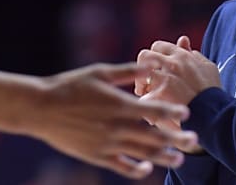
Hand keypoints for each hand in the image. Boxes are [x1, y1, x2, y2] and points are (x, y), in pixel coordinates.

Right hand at [25, 63, 191, 178]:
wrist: (40, 108)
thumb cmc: (70, 86)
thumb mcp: (99, 73)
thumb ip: (127, 72)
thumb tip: (151, 65)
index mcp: (119, 104)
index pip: (152, 110)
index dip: (171, 112)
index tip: (188, 113)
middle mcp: (116, 126)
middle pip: (153, 135)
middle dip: (176, 138)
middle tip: (195, 140)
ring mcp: (107, 143)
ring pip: (141, 154)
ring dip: (162, 157)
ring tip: (180, 159)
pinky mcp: (96, 155)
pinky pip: (121, 165)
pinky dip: (136, 169)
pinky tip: (148, 169)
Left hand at [136, 37, 220, 152]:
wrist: (214, 112)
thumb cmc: (212, 92)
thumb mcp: (208, 67)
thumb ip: (194, 54)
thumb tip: (183, 43)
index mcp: (183, 55)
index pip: (158, 46)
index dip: (155, 57)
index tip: (156, 69)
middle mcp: (172, 63)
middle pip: (145, 56)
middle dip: (142, 68)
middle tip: (145, 82)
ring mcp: (165, 78)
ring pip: (141, 76)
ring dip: (141, 86)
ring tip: (147, 96)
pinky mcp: (160, 95)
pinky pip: (144, 97)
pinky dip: (147, 104)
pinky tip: (152, 111)